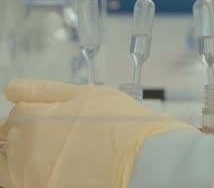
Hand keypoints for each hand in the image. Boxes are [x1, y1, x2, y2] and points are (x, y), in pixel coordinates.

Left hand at [0, 80, 193, 187]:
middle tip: (61, 137)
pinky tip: (66, 169)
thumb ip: (47, 90)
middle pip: (9, 139)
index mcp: (34, 119)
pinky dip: (37, 175)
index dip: (36, 112)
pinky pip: (24, 182)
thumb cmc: (124, 125)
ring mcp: (31, 177)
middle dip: (27, 135)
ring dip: (26, 158)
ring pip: (9, 167)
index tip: (53, 118)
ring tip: (62, 155)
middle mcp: (25, 150)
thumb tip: (12, 89)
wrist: (146, 161)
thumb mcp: (89, 95)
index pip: (16, 113)